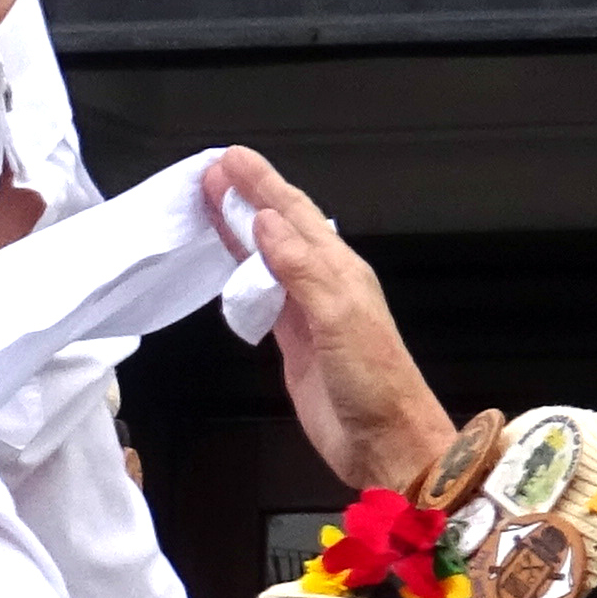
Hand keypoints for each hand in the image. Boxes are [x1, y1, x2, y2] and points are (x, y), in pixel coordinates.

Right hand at [207, 149, 452, 496]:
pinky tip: (230, 263)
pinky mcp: (293, 340)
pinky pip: (262, 293)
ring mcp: (307, 311)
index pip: (293, 214)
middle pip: (280, 227)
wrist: (382, 439)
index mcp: (339, 270)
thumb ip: (300, 269)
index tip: (229, 159)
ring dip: (241, 229)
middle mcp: (324, 283)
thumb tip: (265, 224)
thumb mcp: (339, 317)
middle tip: (214, 170)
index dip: (261, 184)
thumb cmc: (373, 382)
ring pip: (267, 256)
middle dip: (248, 195)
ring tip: (214, 204)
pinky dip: (242, 272)